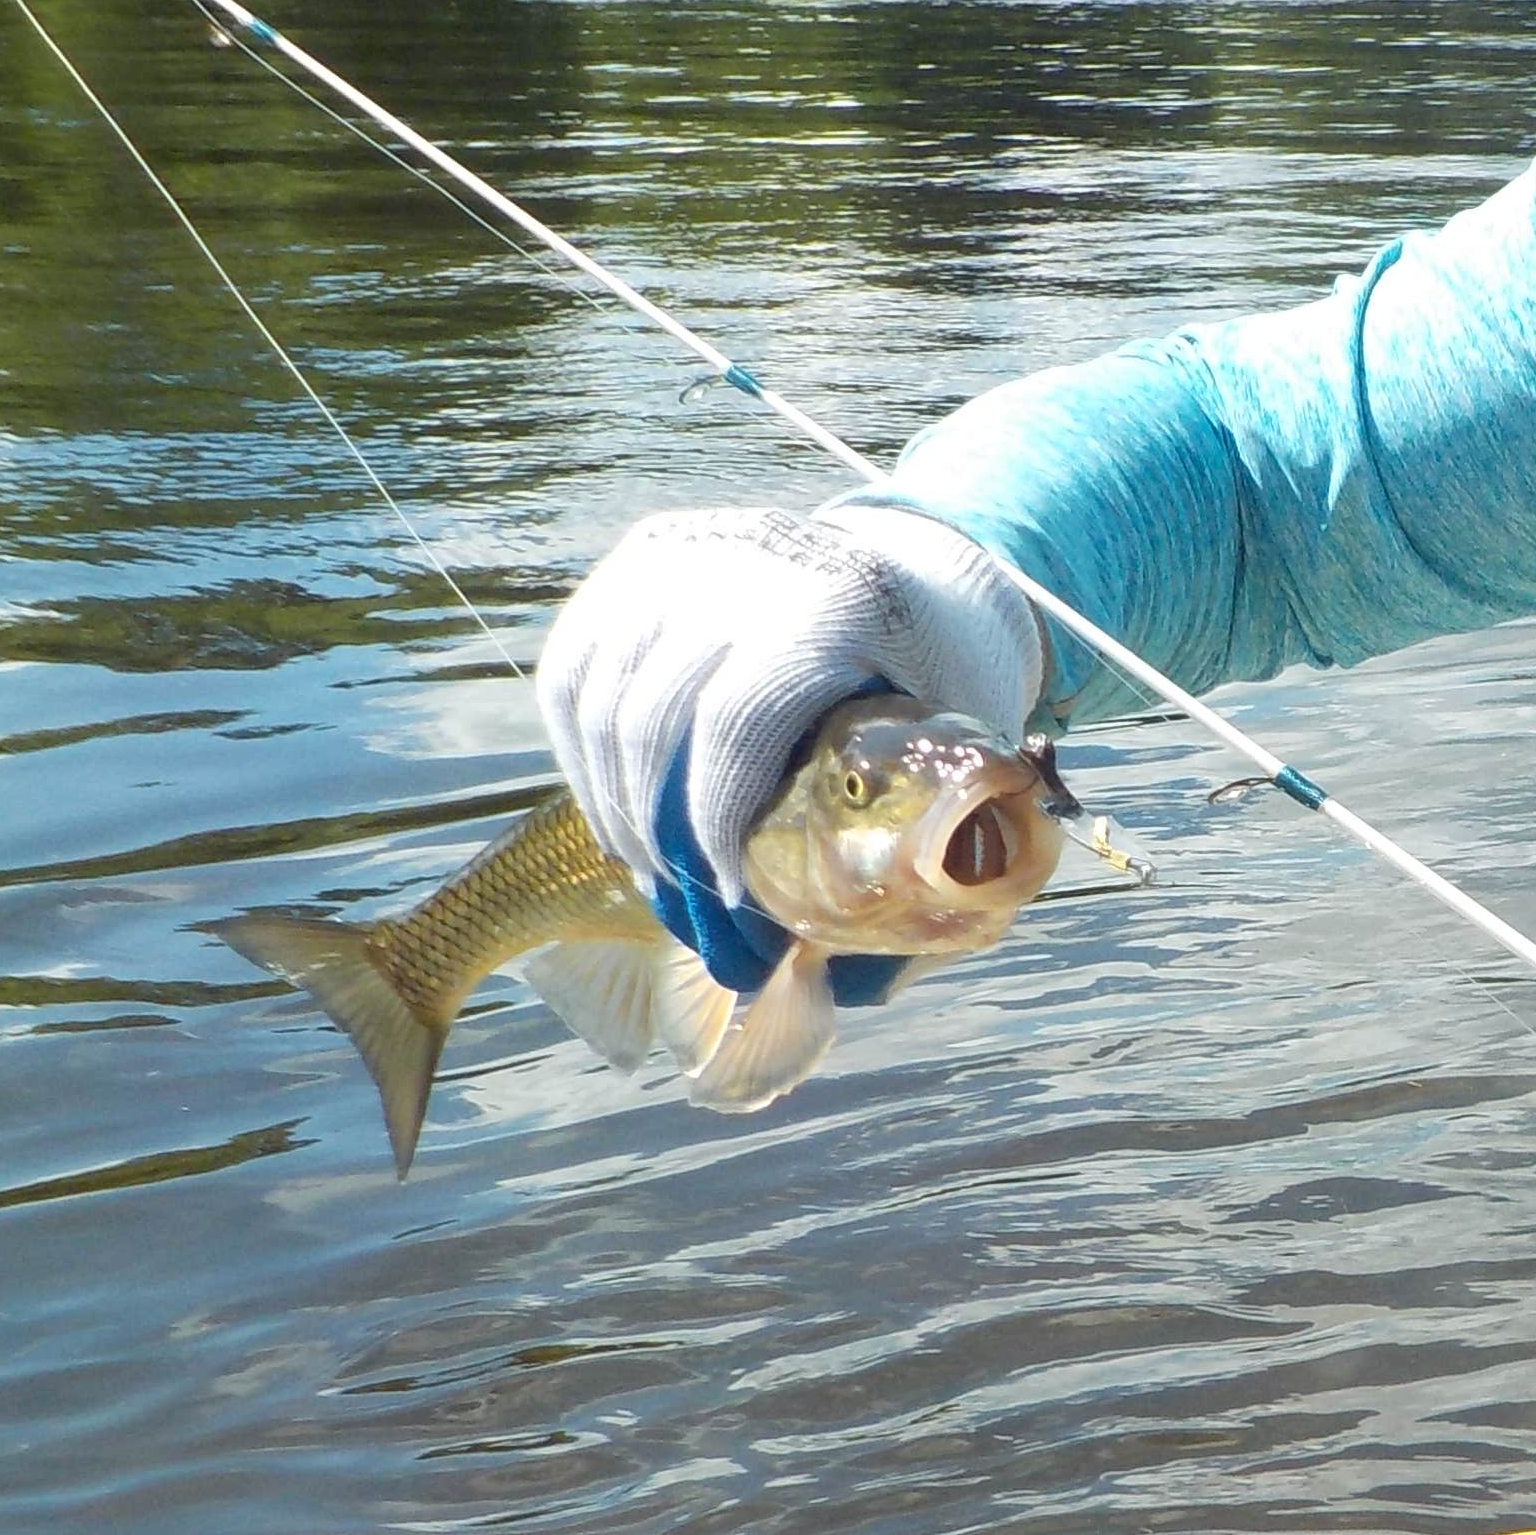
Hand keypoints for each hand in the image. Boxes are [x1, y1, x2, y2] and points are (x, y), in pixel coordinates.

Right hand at [537, 502, 1043, 911]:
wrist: (927, 575)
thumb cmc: (945, 681)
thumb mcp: (961, 747)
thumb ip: (922, 845)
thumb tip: (846, 983)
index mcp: (838, 601)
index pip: (736, 722)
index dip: (715, 825)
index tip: (730, 901)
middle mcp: (748, 561)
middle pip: (651, 717)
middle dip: (657, 834)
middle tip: (691, 914)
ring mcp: (684, 552)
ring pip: (597, 698)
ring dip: (613, 806)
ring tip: (654, 879)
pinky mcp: (641, 561)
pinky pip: (575, 673)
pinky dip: (583, 757)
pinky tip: (620, 819)